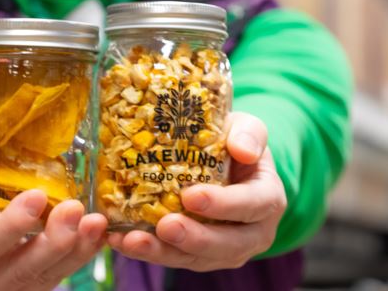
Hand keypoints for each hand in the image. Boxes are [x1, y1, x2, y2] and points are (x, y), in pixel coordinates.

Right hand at [0, 149, 107, 289]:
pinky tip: (97, 232)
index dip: (9, 228)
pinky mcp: (28, 287)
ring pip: (43, 279)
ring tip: (95, 221)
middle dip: (51, 243)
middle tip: (75, 209)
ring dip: (74, 251)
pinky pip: (56, 276)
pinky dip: (80, 255)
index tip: (37, 196)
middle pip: (18, 272)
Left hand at [106, 112, 285, 271]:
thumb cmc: (235, 142)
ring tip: (132, 241)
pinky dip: (147, 251)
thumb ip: (249, 134)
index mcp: (267, 198)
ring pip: (196, 258)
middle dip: (194, 238)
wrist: (225, 159)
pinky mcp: (198, 255)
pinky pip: (174, 257)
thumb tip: (242, 150)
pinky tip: (120, 240)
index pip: (252, 205)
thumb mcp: (247, 127)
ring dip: (163, 252)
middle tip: (165, 226)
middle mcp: (252, 232)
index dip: (224, 204)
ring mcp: (225, 248)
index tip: (192, 196)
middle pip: (227, 245)